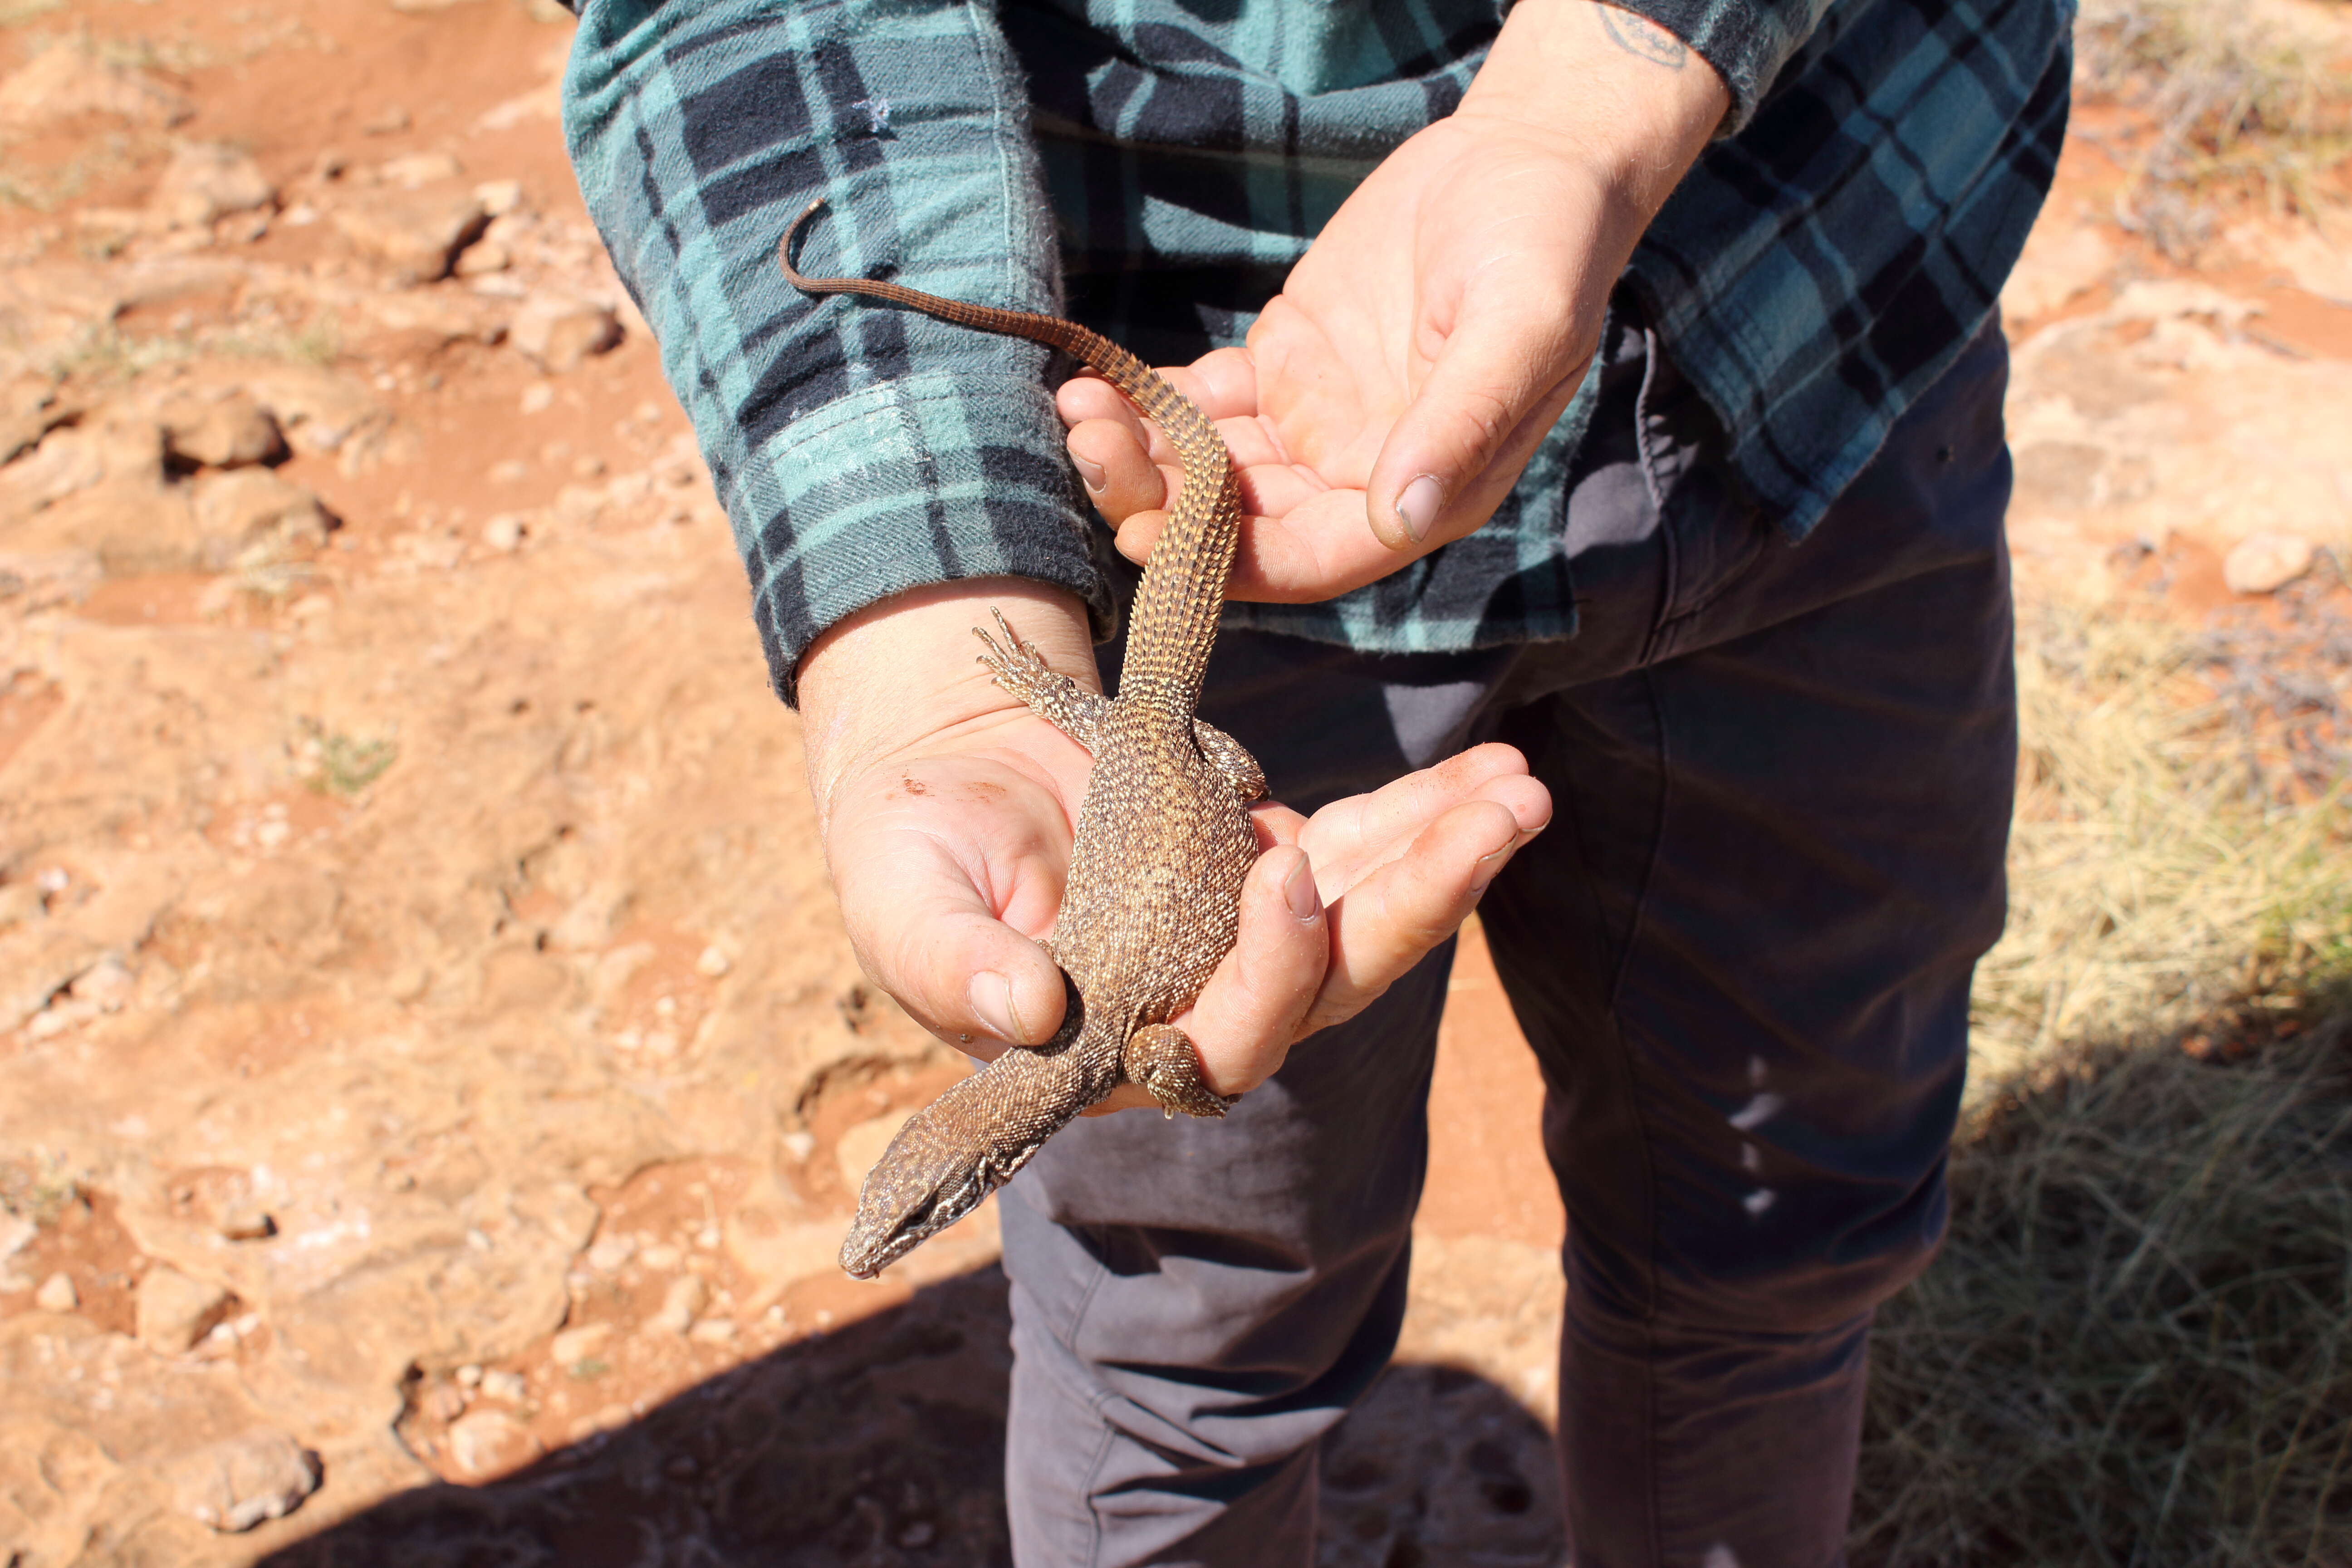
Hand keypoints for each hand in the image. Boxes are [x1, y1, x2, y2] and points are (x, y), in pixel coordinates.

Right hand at [797, 581, 1550, 1109]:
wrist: (945, 774)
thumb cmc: (910, 855)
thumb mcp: (906, 903)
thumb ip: (956, 962)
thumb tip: (1028, 1015)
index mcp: (1114, 1050)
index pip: (1220, 1047)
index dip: (1266, 973)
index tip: (1285, 870)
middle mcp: (1198, 1011)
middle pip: (1328, 988)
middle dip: (1417, 907)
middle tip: (1496, 823)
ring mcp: (1244, 942)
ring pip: (1367, 922)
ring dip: (1448, 858)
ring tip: (1522, 790)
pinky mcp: (1272, 871)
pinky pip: (1365, 852)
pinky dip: (1424, 814)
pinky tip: (1491, 779)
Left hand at [1059, 0, 1728, 602]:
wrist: (1526, 161)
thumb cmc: (1547, 245)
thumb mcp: (1521, 327)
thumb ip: (1462, 422)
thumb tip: (1402, 513)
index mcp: (1421, 494)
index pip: (1310, 559)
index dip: (1225, 562)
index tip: (1144, 539)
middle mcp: (1358, 478)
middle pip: (1240, 525)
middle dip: (1157, 503)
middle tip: (1089, 449)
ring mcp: (1315, 426)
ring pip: (1208, 469)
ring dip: (1140, 452)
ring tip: (1077, 409)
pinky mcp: (1282, 369)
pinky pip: (1201, 405)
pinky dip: (1146, 400)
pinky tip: (1092, 380)